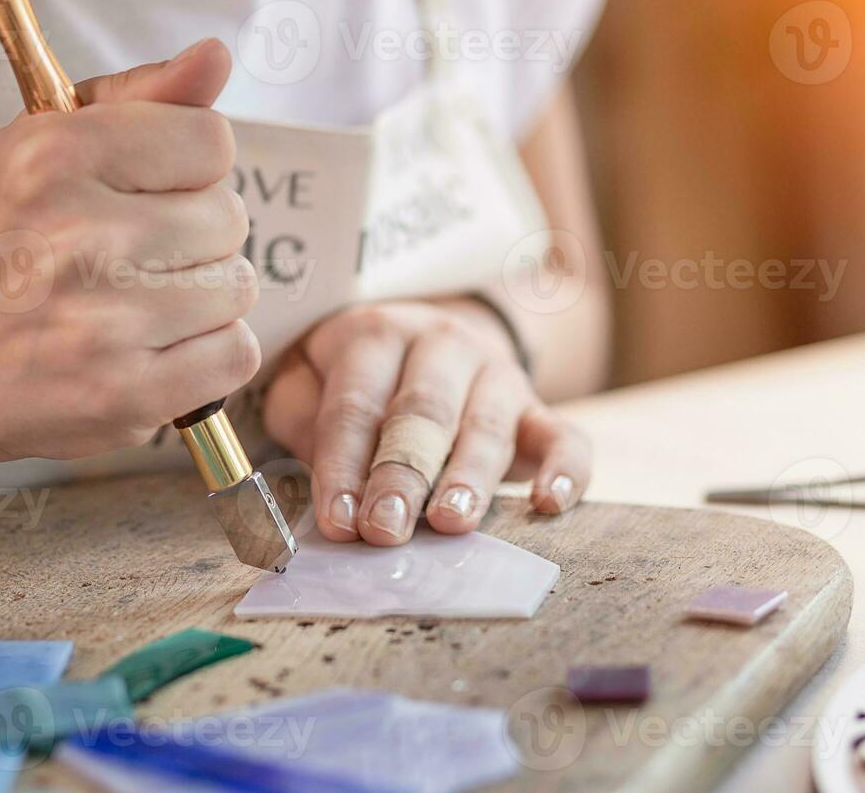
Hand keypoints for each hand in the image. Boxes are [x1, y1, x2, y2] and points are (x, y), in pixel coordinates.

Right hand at [0, 39, 260, 461]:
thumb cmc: (3, 244)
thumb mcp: (45, 144)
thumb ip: (141, 96)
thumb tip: (218, 55)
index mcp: (55, 157)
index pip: (211, 140)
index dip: (190, 167)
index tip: (148, 191)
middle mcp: (78, 236)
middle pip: (230, 217)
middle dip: (195, 234)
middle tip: (135, 254)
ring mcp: (103, 323)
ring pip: (238, 287)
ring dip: (204, 295)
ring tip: (142, 301)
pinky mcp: (125, 395)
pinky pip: (237, 354)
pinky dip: (209, 353)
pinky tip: (157, 346)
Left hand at [262, 300, 590, 544]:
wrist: (433, 334)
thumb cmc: (356, 376)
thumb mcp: (309, 379)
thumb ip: (301, 420)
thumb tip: (317, 480)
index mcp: (377, 335)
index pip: (355, 406)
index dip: (341, 466)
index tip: (336, 521)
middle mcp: (441, 345)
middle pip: (421, 414)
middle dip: (402, 475)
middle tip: (386, 529)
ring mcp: (496, 375)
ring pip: (486, 426)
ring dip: (468, 478)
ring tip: (450, 523)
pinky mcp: (537, 409)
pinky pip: (563, 435)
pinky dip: (564, 469)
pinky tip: (548, 502)